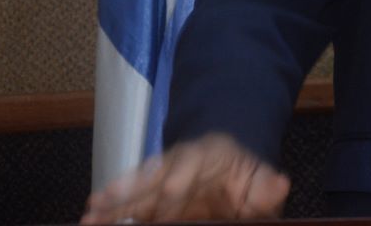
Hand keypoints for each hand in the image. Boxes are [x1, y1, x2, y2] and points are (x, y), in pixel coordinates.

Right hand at [82, 133, 289, 222]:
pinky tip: (93, 214)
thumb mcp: (261, 180)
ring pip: (136, 187)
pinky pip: (129, 197)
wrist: (232, 165)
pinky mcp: (151, 192)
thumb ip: (268, 187)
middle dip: (133, 197)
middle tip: (109, 212)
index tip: (166, 203)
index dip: (177, 186)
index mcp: (208, 154)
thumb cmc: (245, 178)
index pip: (189, 168)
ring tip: (91, 215)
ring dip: (113, 201)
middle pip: (154, 179)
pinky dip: (111, 205)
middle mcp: (180, 162)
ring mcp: (163, 175)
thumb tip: (280, 185)